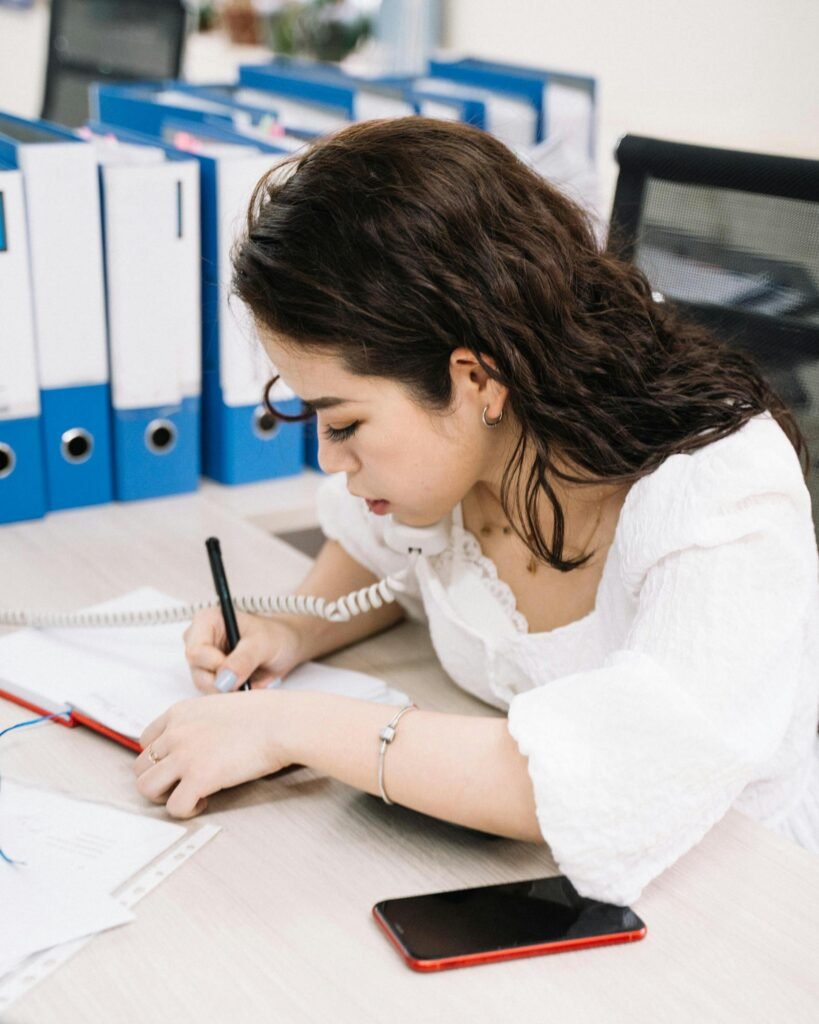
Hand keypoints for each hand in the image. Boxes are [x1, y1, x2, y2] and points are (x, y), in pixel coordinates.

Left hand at [133, 691, 288, 817]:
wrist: (281, 723)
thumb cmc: (264, 714)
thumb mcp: (220, 706)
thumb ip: (201, 723)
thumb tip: (200, 742)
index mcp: (179, 713)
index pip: (145, 740)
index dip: (160, 757)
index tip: (177, 765)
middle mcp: (175, 733)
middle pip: (141, 766)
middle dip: (160, 779)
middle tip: (184, 783)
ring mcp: (184, 756)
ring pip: (147, 788)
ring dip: (166, 796)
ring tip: (191, 794)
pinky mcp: (198, 779)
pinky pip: (174, 807)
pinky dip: (187, 809)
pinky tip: (205, 801)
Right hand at [184, 609, 303, 692]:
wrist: (286, 646)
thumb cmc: (275, 636)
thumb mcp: (263, 644)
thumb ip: (243, 660)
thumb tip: (223, 680)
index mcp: (207, 621)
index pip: (196, 652)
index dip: (216, 666)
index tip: (238, 672)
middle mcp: (199, 639)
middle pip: (197, 671)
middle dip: (222, 682)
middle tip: (247, 679)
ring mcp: (202, 659)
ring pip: (203, 684)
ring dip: (227, 689)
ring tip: (250, 678)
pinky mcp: (209, 674)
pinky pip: (211, 691)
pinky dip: (229, 693)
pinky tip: (245, 683)